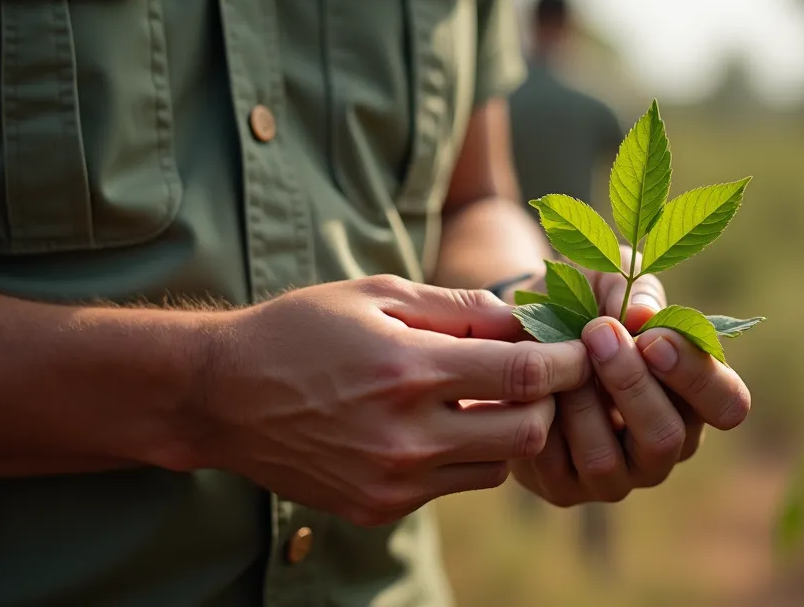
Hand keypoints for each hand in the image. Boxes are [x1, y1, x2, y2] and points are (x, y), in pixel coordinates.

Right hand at [197, 275, 590, 525]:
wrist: (222, 396)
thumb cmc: (301, 330)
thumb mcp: (377, 296)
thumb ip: (459, 308)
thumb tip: (527, 318)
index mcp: (409, 370)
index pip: (525, 376)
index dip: (566, 361)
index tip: (581, 348)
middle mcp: (406, 435)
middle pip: (527, 432)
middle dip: (544, 401)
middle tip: (534, 374)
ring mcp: (393, 480)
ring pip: (497, 468)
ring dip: (506, 433)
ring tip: (481, 400)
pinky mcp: (380, 507)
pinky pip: (453, 486)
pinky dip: (462, 458)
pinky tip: (436, 427)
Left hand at [511, 247, 750, 504]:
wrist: (517, 336)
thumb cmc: (581, 305)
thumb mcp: (607, 278)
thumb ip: (631, 288)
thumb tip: (643, 317)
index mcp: (692, 399)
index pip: (727, 405)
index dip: (696, 376)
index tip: (653, 338)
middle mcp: (663, 446)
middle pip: (666, 437)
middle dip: (630, 383)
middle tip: (597, 332)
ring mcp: (617, 477)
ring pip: (607, 459)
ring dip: (581, 403)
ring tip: (559, 359)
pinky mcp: (567, 489)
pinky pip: (556, 469)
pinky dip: (543, 424)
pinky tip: (534, 389)